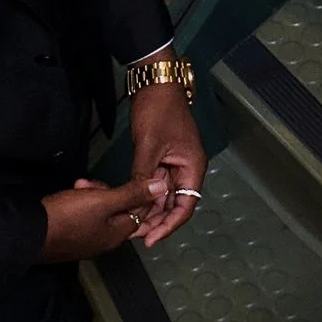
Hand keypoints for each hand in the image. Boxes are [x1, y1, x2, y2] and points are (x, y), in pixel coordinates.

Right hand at [41, 173, 162, 259]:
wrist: (30, 234)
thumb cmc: (70, 216)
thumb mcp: (103, 200)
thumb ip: (133, 193)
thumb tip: (162, 187)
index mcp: (119, 234)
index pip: (143, 211)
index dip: (140, 190)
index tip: (129, 175)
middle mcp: (107, 241)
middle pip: (122, 210)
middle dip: (111, 191)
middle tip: (91, 183)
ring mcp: (90, 241)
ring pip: (103, 211)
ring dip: (95, 194)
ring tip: (79, 185)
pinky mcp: (75, 238)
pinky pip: (88, 217)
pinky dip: (83, 202)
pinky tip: (72, 193)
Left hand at [126, 83, 206, 248]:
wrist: (154, 82)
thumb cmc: (158, 110)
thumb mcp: (150, 144)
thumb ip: (144, 176)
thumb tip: (138, 206)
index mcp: (192, 167)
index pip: (185, 206)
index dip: (168, 226)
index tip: (150, 239)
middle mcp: (186, 169)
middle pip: (173, 205)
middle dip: (155, 221)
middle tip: (134, 236)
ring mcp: (173, 164)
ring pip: (162, 197)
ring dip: (147, 210)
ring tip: (128, 226)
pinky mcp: (161, 159)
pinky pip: (153, 184)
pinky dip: (142, 194)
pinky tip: (129, 205)